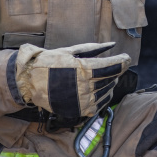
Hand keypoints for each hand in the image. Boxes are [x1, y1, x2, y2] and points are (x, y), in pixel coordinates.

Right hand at [16, 42, 130, 118]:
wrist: (29, 83)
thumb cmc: (49, 63)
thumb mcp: (70, 51)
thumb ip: (92, 49)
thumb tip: (112, 45)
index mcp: (82, 69)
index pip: (111, 67)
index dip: (123, 62)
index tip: (127, 58)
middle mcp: (83, 87)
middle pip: (111, 79)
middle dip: (116, 71)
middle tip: (115, 65)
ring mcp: (80, 101)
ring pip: (106, 92)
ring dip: (110, 83)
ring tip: (104, 76)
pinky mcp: (77, 111)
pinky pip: (98, 105)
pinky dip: (102, 96)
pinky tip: (98, 89)